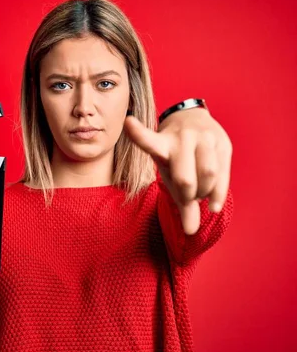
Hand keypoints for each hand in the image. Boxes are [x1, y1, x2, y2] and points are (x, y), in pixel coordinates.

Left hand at [123, 107, 231, 234]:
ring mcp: (203, 138)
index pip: (147, 140)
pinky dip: (219, 195)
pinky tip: (213, 205)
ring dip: (205, 192)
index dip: (137, 133)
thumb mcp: (170, 174)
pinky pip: (224, 174)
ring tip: (200, 192)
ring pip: (208, 174)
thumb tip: (190, 232)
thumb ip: (181, 203)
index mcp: (161, 144)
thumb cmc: (176, 156)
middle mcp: (181, 138)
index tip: (128, 121)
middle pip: (185, 178)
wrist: (193, 119)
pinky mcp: (222, 141)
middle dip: (188, 196)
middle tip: (189, 197)